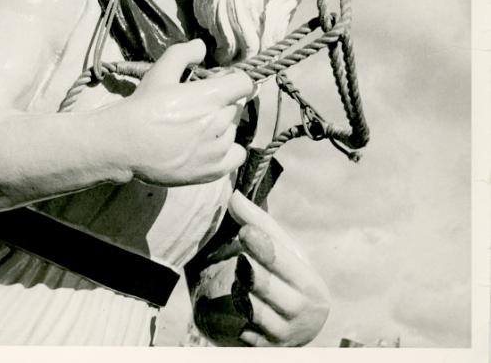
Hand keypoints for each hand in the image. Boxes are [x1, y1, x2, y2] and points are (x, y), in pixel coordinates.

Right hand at [109, 39, 252, 186]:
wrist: (126, 143)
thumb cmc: (144, 106)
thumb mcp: (160, 72)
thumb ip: (184, 54)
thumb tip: (201, 46)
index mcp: (211, 96)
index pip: (244, 83)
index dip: (232, 81)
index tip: (218, 84)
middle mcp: (219, 122)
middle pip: (236, 107)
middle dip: (221, 104)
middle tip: (197, 108)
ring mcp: (217, 148)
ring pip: (233, 131)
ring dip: (221, 127)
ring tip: (195, 129)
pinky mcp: (213, 170)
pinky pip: (236, 156)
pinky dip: (227, 150)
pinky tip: (209, 146)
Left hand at [192, 190, 329, 346]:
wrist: (301, 324)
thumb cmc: (289, 277)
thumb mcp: (282, 250)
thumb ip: (256, 223)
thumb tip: (234, 195)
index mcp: (309, 282)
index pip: (282, 260)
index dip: (263, 246)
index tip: (245, 231)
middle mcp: (301, 312)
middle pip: (266, 287)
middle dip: (249, 271)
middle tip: (239, 260)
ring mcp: (285, 335)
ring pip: (252, 310)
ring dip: (240, 294)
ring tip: (241, 282)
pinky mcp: (268, 349)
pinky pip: (245, 333)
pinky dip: (239, 320)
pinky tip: (240, 313)